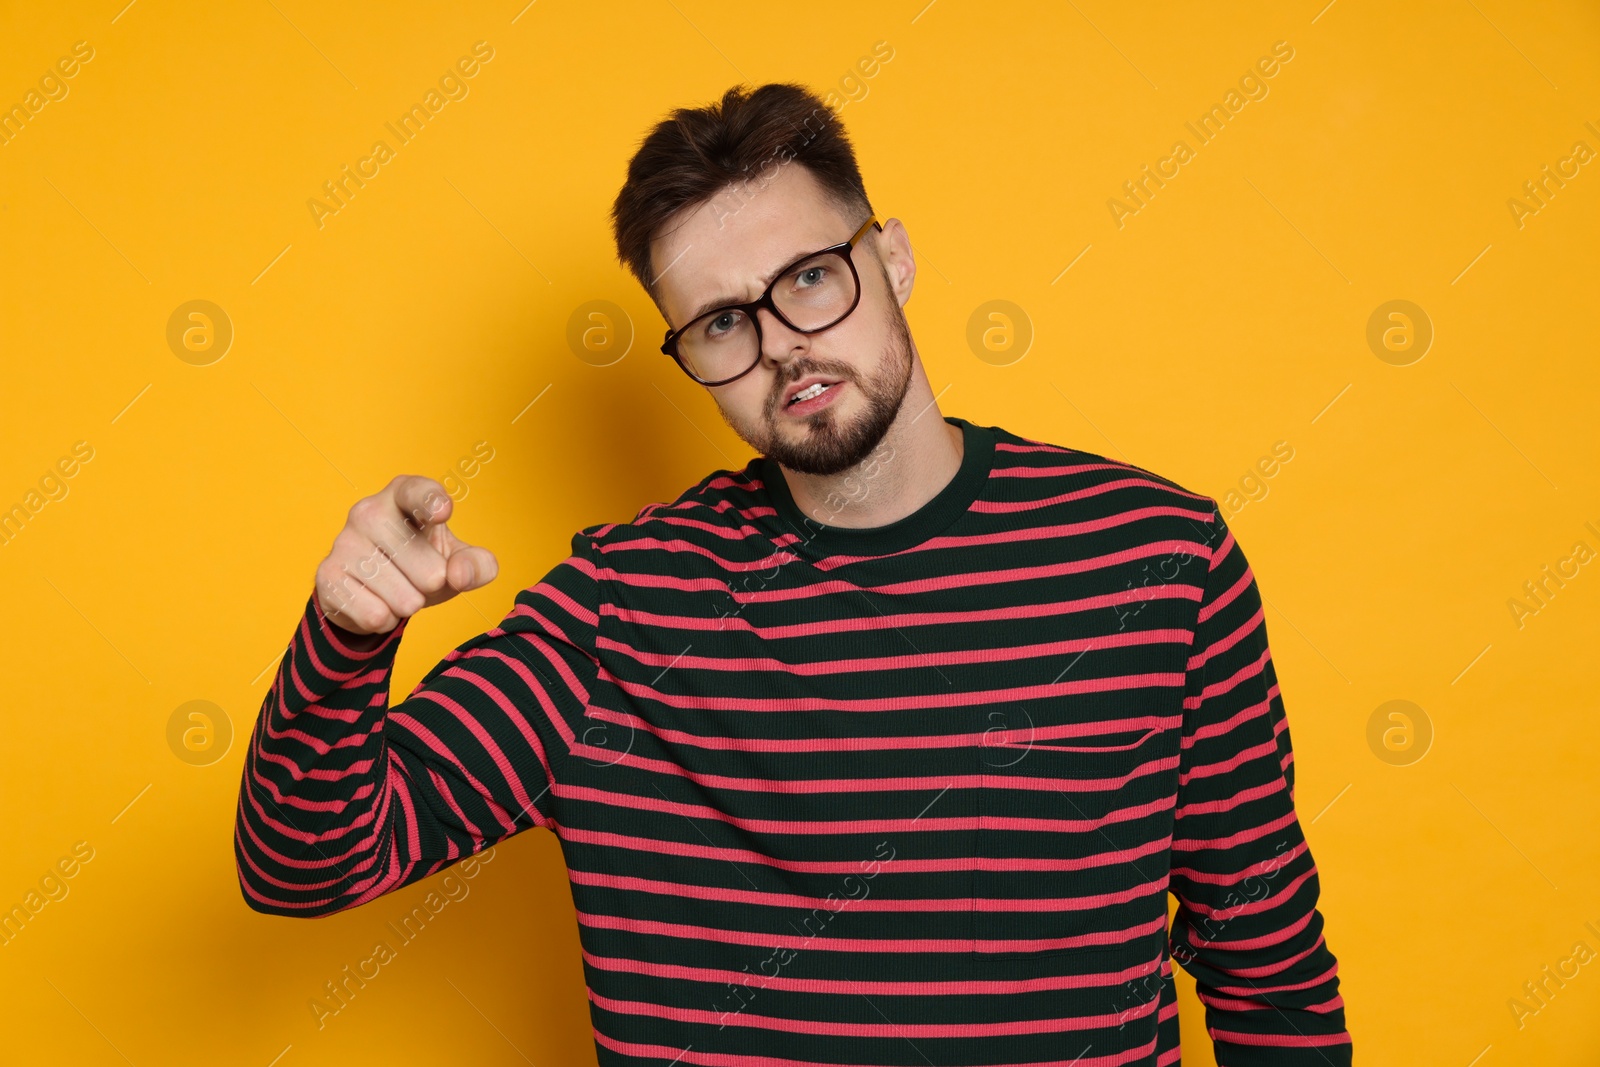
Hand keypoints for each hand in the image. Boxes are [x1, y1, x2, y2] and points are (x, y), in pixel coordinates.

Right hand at [314, 475, 498, 636]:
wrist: (373, 588)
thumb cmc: (423, 563)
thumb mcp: (457, 560)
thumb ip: (477, 564)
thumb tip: (460, 574)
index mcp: (403, 495)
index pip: (416, 491)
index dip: (431, 501)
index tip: (443, 513)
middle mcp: (369, 511)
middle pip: (429, 569)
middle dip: (433, 585)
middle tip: (418, 575)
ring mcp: (344, 542)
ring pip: (404, 598)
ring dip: (408, 604)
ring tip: (396, 588)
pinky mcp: (327, 575)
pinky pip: (376, 615)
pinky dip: (385, 620)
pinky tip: (376, 601)